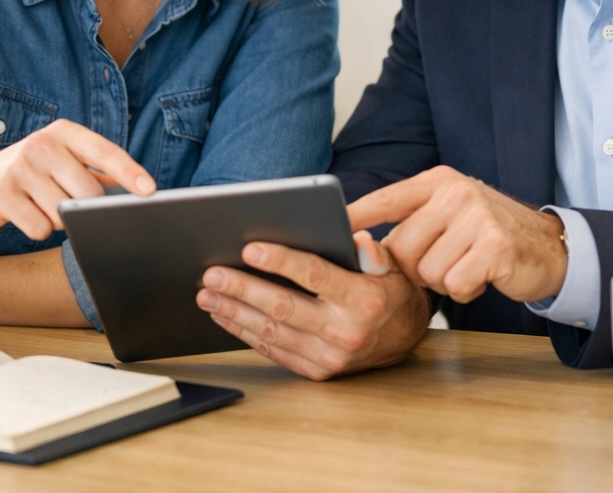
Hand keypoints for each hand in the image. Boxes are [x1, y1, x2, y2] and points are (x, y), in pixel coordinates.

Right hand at [0, 119, 154, 239]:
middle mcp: (42, 143)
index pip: (105, 152)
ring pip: (64, 213)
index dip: (130, 172)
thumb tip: (138, 189)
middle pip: (88, 191)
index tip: (150, 190)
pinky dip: (39, 229)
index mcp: (64, 132)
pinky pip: (39, 227)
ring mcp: (19, 166)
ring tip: (42, 204)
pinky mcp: (1, 192)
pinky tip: (26, 214)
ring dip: (60, 220)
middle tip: (68, 203)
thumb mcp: (65, 161)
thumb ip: (99, 172)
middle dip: (86, 208)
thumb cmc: (34, 172)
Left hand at [195, 231, 429, 380]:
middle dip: (243, 289)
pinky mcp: (317, 372)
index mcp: (362, 299)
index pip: (314, 275)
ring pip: (272, 332)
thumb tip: (357, 240)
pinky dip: (246, 334)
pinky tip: (226, 317)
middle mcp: (345, 331)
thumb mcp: (392, 266)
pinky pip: (275, 351)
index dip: (280, 261)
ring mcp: (329, 356)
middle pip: (283, 307)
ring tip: (207, 295)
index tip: (250, 248)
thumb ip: (374, 253)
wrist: (404, 339)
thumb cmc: (389, 291)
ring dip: (235, 313)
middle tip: (212, 274)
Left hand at [350, 165, 566, 303]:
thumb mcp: (450, 215)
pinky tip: (482, 276)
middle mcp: (455, 192)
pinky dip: (465, 290)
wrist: (549, 248)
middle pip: (402, 246)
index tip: (327, 228)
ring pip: (426, 271)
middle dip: (416, 267)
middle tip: (446, 260)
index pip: (386, 198)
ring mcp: (476, 217)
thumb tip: (365, 250)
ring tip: (467, 265)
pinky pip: (455, 284)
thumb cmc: (488, 235)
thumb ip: (412, 224)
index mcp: (438, 180)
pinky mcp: (494, 246)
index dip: (355, 215)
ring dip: (444, 280)